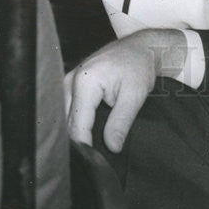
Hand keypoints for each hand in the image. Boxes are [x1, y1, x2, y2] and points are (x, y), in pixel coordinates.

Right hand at [64, 28, 185, 152]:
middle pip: (68, 124)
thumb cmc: (139, 65)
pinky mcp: (71, 83)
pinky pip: (70, 109)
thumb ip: (121, 122)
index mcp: (85, 82)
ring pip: (66, 118)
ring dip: (78, 132)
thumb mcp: (135, 95)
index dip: (85, 147)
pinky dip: (79, 121)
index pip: (77, 126)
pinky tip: (90, 130)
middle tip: (96, 157)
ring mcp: (68, 81)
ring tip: (94, 145)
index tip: (95, 163)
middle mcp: (71, 80)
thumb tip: (112, 147)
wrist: (141, 46)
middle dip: (81, 141)